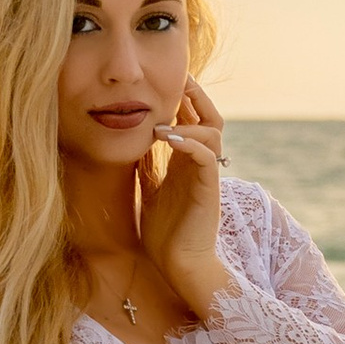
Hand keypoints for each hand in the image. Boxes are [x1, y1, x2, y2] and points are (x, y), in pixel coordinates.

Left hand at [136, 77, 228, 318]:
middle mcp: (201, 165)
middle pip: (210, 117)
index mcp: (188, 163)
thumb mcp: (149, 189)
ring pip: (213, 132)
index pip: (193, 121)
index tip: (160, 83)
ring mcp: (207, 176)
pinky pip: (205, 155)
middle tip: (176, 79)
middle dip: (194, 96)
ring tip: (162, 114)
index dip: (182, 100)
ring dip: (190, 117)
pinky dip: (189, 141)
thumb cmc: (165, 233)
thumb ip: (147, 165)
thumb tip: (131, 142)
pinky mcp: (208, 188)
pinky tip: (166, 137)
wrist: (179, 264)